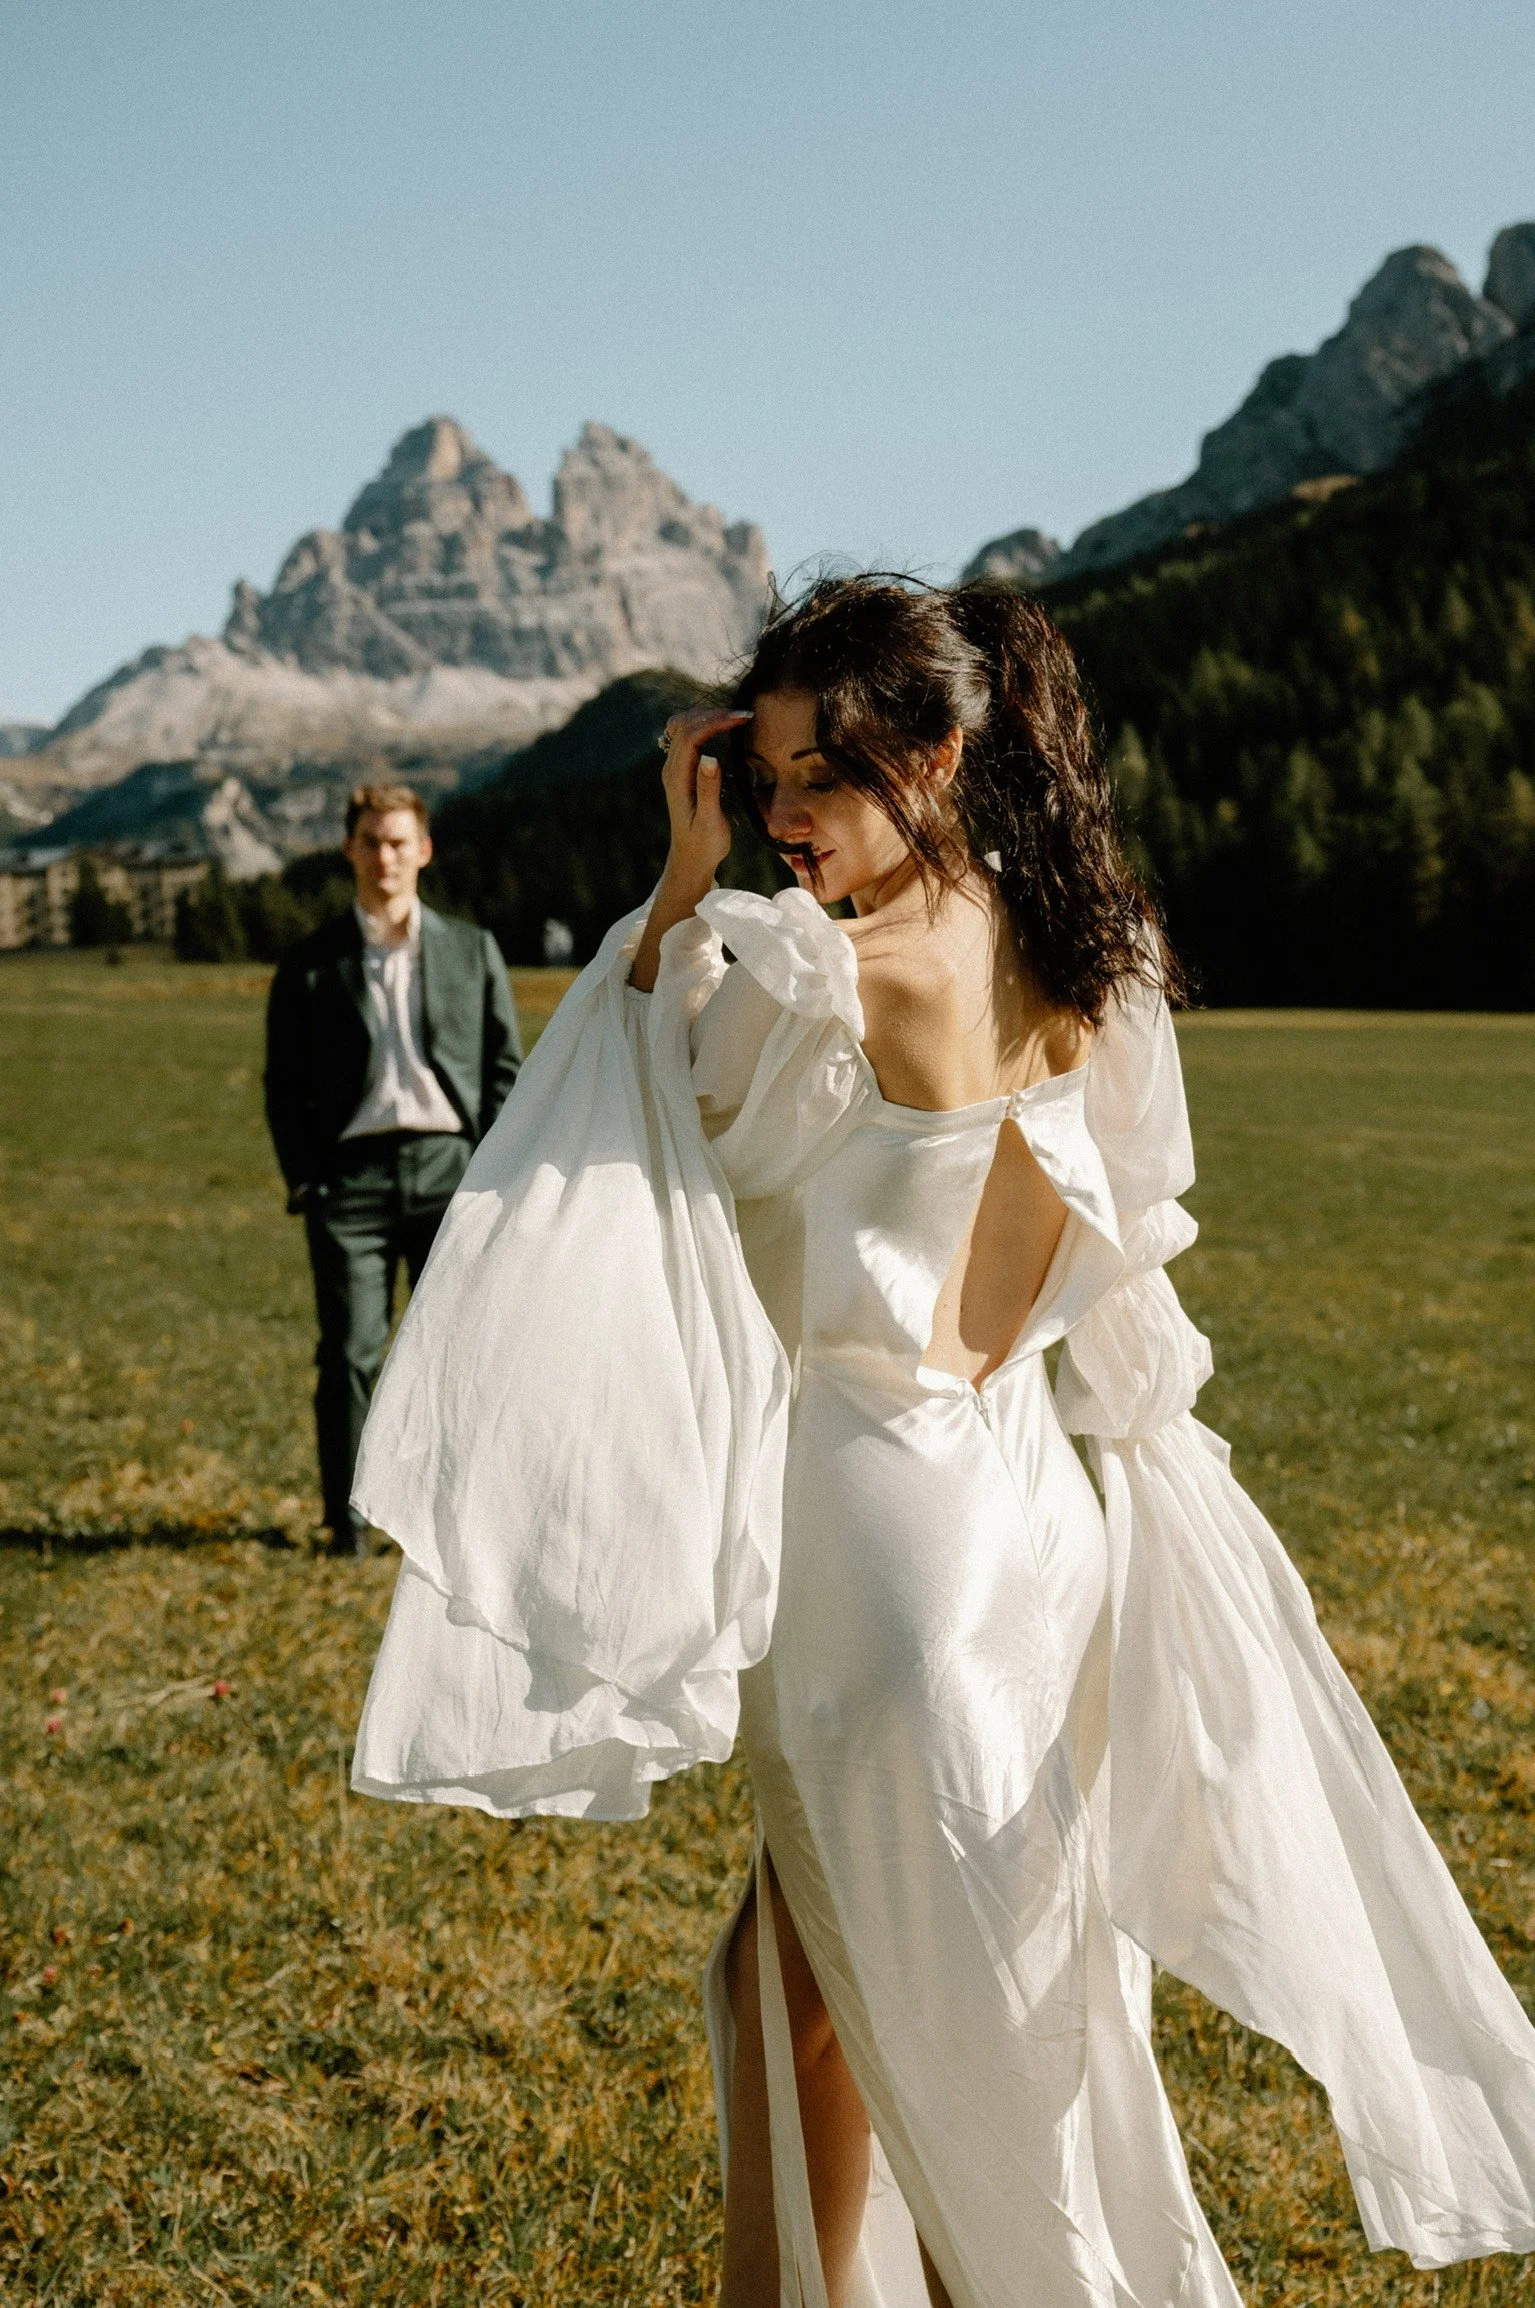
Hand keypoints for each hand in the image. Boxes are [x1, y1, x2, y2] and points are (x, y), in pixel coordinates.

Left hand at [657, 705, 750, 897]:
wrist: (691, 860)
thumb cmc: (704, 844)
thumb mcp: (710, 821)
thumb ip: (708, 790)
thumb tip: (710, 758)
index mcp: (677, 780)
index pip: (691, 737)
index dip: (715, 722)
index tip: (742, 719)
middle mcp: (671, 770)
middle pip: (685, 726)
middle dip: (714, 715)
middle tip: (744, 716)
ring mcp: (674, 769)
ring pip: (683, 727)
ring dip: (708, 717)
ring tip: (735, 718)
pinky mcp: (681, 771)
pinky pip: (686, 737)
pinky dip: (703, 725)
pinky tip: (721, 727)